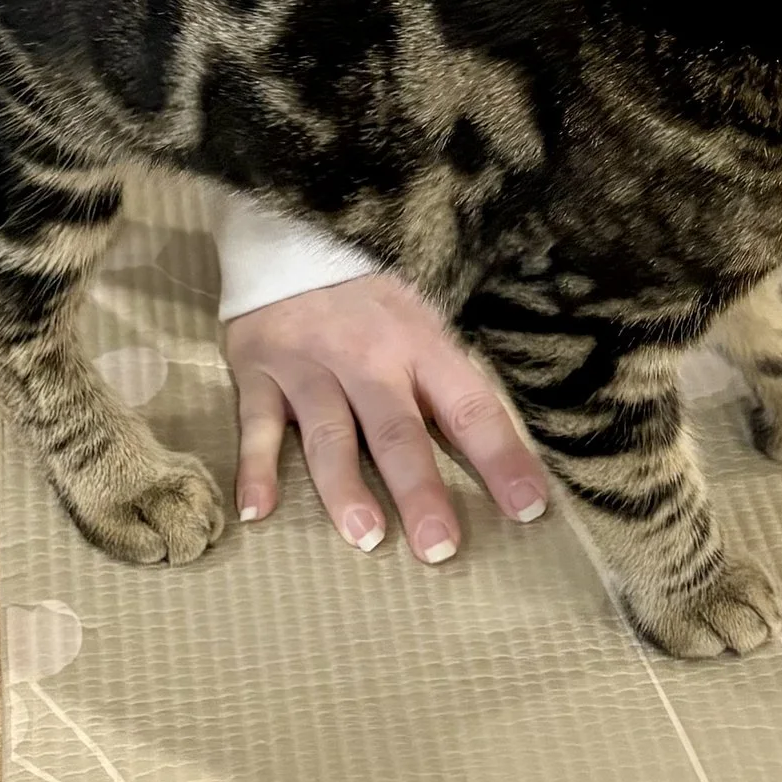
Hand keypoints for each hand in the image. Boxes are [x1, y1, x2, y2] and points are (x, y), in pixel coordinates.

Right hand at [224, 270, 548, 561]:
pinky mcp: (259, 370)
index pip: (470, 408)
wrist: (294, 235)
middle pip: (397, 432)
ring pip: (330, 434)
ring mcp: (309, 365)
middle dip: (420, 491)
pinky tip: (256, 511)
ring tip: (365, 537)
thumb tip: (501, 449)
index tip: (528, 508)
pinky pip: (257, 425)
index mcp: (421, 344)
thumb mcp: (424, 318)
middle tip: (439, 547)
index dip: (501, 457)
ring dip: (345, 488)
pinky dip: (253, 469)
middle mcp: (367, 358)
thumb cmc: (372, 293)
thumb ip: (448, 380)